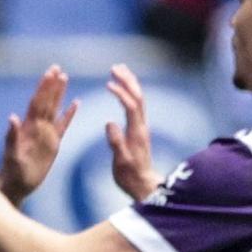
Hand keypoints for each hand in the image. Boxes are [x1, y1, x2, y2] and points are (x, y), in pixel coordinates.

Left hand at [0, 65, 76, 200]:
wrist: (16, 185)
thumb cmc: (12, 172)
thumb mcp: (12, 154)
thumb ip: (12, 136)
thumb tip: (12, 117)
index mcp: (29, 127)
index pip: (38, 103)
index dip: (44, 87)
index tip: (50, 73)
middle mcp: (37, 127)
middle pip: (47, 101)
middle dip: (51, 85)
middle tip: (57, 68)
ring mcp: (46, 134)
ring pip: (55, 109)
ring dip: (59, 94)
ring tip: (64, 77)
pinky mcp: (53, 144)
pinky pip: (63, 125)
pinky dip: (69, 114)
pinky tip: (76, 103)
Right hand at [104, 64, 158, 200]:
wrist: (143, 184)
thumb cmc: (130, 175)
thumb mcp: (120, 162)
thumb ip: (116, 143)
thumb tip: (109, 123)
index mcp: (136, 132)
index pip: (131, 107)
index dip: (121, 93)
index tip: (109, 83)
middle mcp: (141, 126)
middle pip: (138, 97)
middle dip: (128, 80)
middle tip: (115, 66)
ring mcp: (141, 127)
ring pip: (138, 99)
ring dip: (130, 83)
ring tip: (119, 70)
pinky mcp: (139, 129)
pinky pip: (136, 105)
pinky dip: (130, 93)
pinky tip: (123, 88)